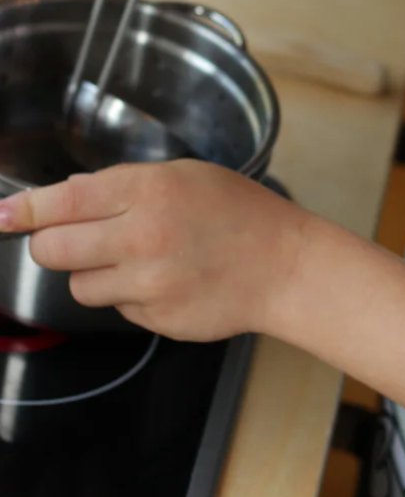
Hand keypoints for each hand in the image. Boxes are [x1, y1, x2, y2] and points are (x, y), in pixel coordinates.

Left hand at [0, 162, 310, 339]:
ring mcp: (148, 285)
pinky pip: (117, 309)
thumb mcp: (185, 176)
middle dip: (53, 245)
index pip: (63, 201)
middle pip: (53, 250)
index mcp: (149, 191)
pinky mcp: (156, 320)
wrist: (285, 266)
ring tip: (139, 260)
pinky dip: (130, 297)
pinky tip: (166, 282)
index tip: (1, 217)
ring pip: (79, 285)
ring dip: (95, 273)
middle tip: (76, 239)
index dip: (23, 210)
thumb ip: (123, 186)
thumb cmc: (240, 213)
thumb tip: (66, 197)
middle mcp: (142, 238)